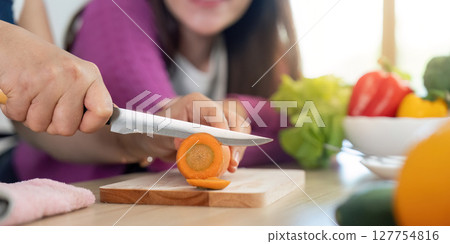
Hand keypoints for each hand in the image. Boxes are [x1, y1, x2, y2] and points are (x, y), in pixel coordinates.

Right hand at [0, 21, 111, 135]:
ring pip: (40, 125)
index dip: (91, 125)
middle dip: (53, 123)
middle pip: (67, 128)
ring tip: (32, 95)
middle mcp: (72, 76)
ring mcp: (47, 80)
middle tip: (47, 104)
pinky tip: (19, 92)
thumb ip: (90, 97)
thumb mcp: (76, 74)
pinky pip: (18, 116)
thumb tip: (110, 118)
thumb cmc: (45, 65)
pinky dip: (14, 109)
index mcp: (90, 75)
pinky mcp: (22, 84)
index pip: (103, 112)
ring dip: (31, 116)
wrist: (10, 43)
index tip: (82, 123)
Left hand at [117, 93, 249, 171]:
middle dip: (236, 140)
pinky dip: (233, 153)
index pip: (215, 111)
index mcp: (195, 102)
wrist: (154, 138)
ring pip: (238, 129)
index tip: (224, 145)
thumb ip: (175, 135)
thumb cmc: (155, 131)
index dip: (223, 127)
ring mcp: (216, 120)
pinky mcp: (218, 133)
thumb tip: (189, 142)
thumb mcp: (162, 133)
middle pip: (233, 119)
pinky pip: (232, 141)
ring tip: (232, 166)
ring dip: (238, 148)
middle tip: (232, 160)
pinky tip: (230, 166)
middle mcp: (209, 108)